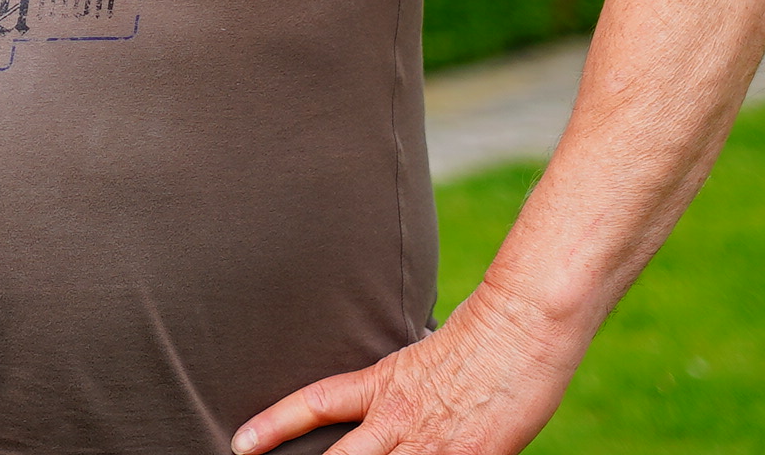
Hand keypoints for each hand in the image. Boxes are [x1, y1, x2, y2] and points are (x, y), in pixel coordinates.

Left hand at [231, 280, 583, 454]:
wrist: (524, 323)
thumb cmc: (483, 335)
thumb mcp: (422, 358)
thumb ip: (399, 392)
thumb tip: (386, 412)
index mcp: (383, 384)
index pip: (314, 403)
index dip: (274, 425)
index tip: (240, 443)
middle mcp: (399, 418)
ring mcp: (433, 445)